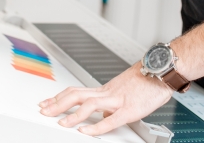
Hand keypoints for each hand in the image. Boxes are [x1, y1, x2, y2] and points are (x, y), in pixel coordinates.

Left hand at [38, 62, 173, 135]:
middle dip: (57, 103)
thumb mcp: (122, 93)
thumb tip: (103, 115)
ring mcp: (117, 99)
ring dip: (72, 114)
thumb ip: (110, 104)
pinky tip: (86, 132)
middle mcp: (107, 92)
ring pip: (89, 104)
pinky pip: (111, 119)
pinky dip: (97, 126)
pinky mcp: (130, 109)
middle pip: (75, 95)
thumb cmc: (145, 82)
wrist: (161, 72)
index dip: (58, 97)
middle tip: (43, 111)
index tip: (46, 103)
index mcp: (104, 90)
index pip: (75, 91)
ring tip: (61, 123)